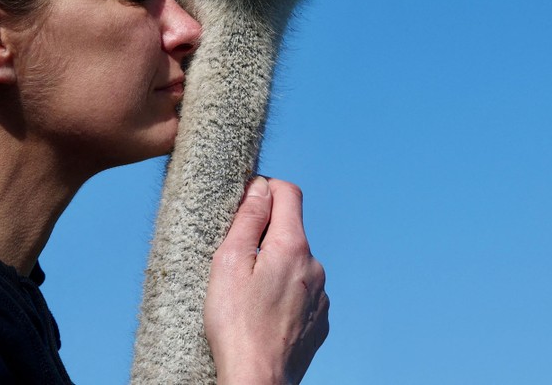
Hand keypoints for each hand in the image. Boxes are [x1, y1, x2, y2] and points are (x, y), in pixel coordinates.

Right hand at [204, 177, 328, 384]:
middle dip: (265, 234)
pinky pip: (302, 292)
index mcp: (293, 247)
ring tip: (247, 294)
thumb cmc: (236, 323)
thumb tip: (260, 186)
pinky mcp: (320, 321)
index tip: (246, 200)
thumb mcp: (230, 261)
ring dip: (275, 266)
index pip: (289, 193)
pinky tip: (263, 313)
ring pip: (296, 263)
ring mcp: (322, 296)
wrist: (258, 380)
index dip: (265, 188)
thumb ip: (248, 219)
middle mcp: (315, 267)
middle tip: (236, 260)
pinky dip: (284, 293)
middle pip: (291, 230)